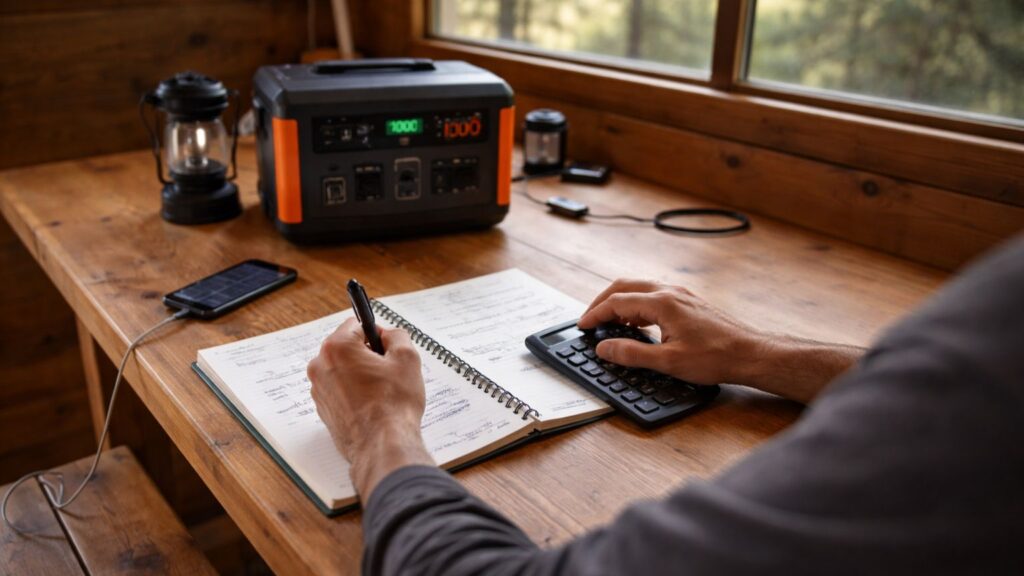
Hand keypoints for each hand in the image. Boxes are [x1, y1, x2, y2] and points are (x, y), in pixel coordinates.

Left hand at [308, 318, 433, 498]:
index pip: (356, 324)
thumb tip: (389, 335)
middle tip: (388, 371)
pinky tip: (372, 404)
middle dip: (367, 354)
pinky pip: (339, 389)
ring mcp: (319, 389)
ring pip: (343, 369)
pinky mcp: (322, 408)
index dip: (376, 333)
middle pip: (347, 347)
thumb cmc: (393, 404)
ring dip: (360, 374)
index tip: (386, 346)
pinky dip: (354, 392)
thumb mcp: (407, 358)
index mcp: (337, 347)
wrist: (382, 444)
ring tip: (382, 391)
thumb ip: (398, 335)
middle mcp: (320, 366)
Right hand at [577, 279, 763, 386]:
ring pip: (639, 288)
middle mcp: (670, 292)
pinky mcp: (689, 302)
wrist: (751, 353)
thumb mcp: (668, 362)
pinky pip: (654, 295)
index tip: (582, 327)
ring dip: (620, 302)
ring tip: (610, 323)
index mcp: (662, 303)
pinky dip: (637, 305)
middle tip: (590, 320)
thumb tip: (604, 347)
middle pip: (624, 286)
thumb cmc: (716, 357)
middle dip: (602, 302)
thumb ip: (631, 353)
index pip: (617, 302)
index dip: (595, 314)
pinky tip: (637, 324)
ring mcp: (681, 295)